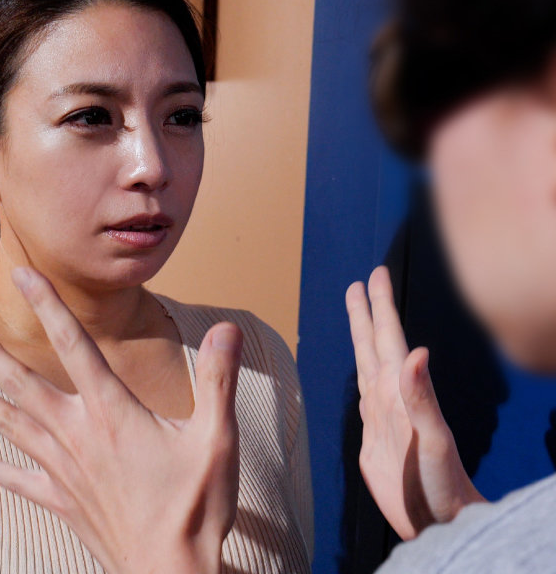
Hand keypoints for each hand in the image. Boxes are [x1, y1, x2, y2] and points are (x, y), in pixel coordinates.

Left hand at [0, 267, 242, 573]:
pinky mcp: (64, 501)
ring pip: (10, 424)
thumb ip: (218, 380)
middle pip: (20, 384)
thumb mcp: (217, 438)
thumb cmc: (196, 507)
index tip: (23, 275)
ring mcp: (65, 470)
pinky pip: (19, 480)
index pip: (76, 345)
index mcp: (113, 412)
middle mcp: (78, 435)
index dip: (49, 306)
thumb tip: (229, 329)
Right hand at [345, 266, 485, 539]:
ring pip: (367, 366)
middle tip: (363, 282)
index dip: (380, 308)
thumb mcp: (433, 440)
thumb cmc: (442, 485)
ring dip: (362, 337)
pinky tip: (362, 370)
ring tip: (358, 312)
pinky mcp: (372, 438)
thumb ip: (421, 397)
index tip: (374, 277)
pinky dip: (359, 374)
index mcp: (400, 393)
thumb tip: (417, 351)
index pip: (388, 340)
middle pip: (374, 346)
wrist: (439, 521)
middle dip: (368, 313)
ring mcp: (382, 417)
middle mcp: (390, 399)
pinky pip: (362, 396)